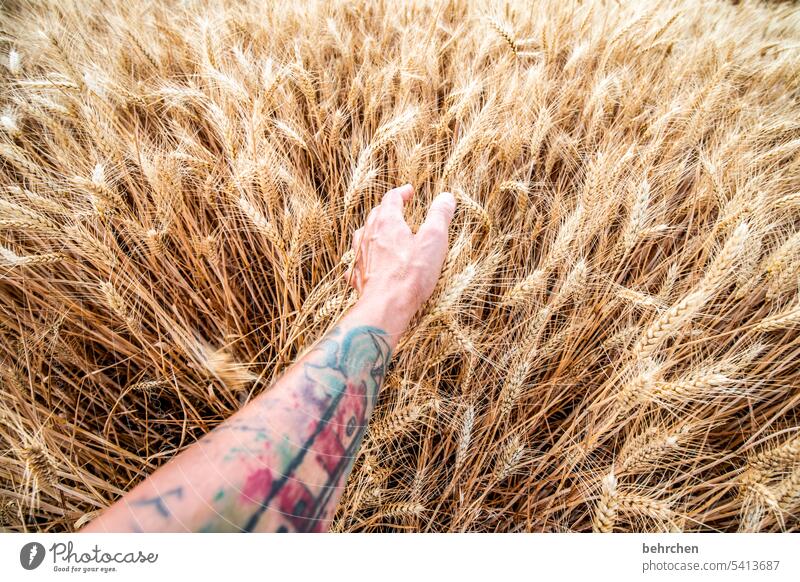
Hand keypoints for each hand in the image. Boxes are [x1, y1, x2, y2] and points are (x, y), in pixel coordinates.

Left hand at [346, 184, 455, 319]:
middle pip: (375, 215)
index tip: (409, 192)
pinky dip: (363, 257)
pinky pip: (357, 262)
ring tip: (381, 232)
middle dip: (387, 209)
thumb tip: (446, 197)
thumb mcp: (434, 240)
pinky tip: (367, 263)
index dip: (401, 193)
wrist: (386, 306)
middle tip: (398, 210)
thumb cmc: (411, 273)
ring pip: (363, 235)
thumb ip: (440, 216)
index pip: (391, 198)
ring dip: (373, 230)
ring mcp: (360, 255)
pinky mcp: (358, 276)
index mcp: (387, 222)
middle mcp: (369, 235)